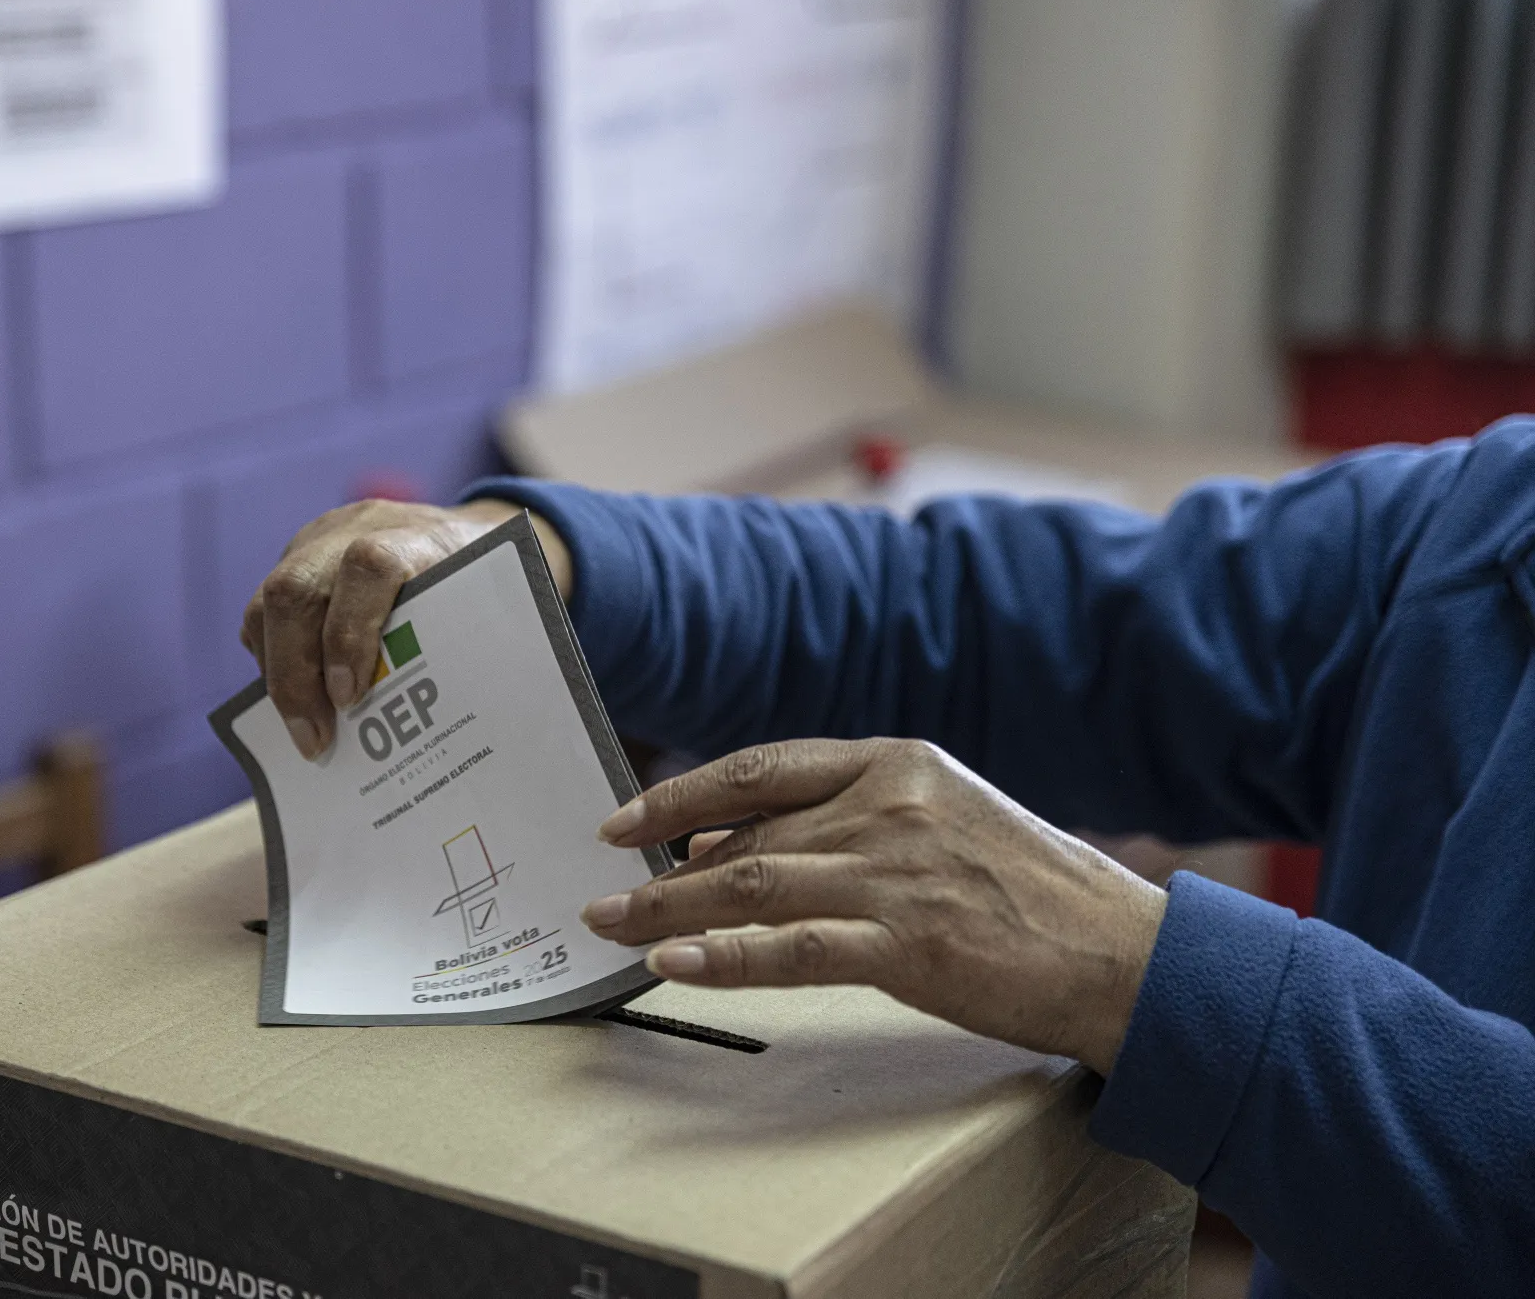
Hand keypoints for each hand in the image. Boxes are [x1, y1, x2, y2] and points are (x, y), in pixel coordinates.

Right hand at [241, 497, 572, 758]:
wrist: (459, 530)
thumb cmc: (478, 583)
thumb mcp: (489, 605)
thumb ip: (464, 646)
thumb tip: (435, 726)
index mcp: (416, 537)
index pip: (368, 567)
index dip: (349, 632)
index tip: (351, 697)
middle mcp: (355, 529)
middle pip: (296, 588)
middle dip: (295, 674)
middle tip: (314, 738)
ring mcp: (318, 541)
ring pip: (269, 603)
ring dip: (278, 675)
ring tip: (304, 732)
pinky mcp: (294, 558)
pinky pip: (264, 613)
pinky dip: (273, 661)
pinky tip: (297, 701)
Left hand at [583, 738, 1166, 1073]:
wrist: (1125, 954)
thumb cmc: (1033, 894)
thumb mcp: (944, 823)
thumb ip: (850, 824)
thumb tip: (738, 852)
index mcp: (896, 764)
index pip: (760, 768)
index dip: (681, 793)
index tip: (624, 820)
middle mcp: (888, 805)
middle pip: (743, 836)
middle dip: (659, 871)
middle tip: (602, 901)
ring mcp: (896, 873)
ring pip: (750, 885)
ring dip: (667, 911)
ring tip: (615, 933)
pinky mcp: (909, 944)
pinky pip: (789, 950)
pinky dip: (722, 958)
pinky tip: (673, 965)